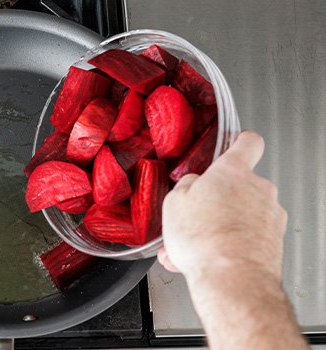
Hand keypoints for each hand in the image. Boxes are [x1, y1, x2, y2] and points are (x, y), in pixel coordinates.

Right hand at [158, 131, 286, 282]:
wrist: (231, 279)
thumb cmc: (205, 240)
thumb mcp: (174, 202)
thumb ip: (186, 186)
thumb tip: (191, 186)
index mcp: (233, 172)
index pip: (247, 142)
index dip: (239, 142)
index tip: (234, 144)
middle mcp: (259, 189)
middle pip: (239, 185)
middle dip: (217, 199)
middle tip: (195, 214)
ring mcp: (270, 216)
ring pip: (241, 215)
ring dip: (218, 226)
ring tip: (193, 245)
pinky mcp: (274, 242)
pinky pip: (246, 237)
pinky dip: (227, 245)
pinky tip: (205, 259)